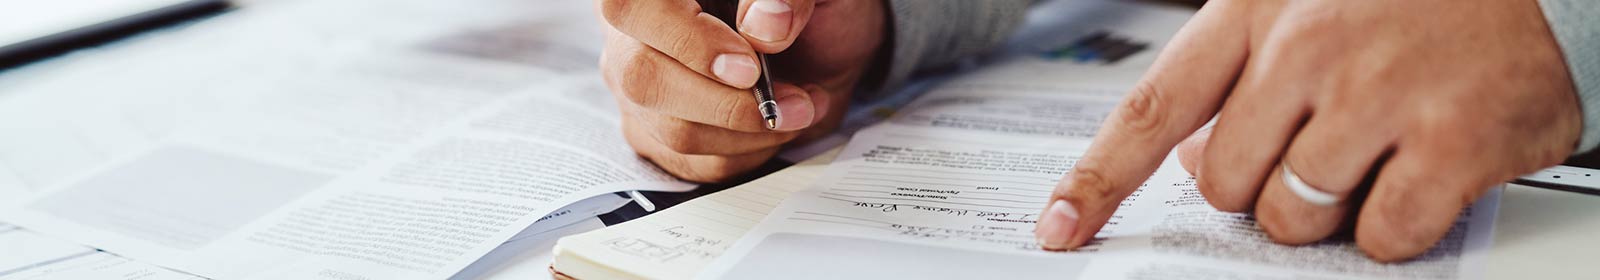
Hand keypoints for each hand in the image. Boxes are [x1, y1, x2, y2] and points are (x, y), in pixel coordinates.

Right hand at [598, 0, 885, 181]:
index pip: (633, 9)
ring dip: (749, 132)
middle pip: (645, 79)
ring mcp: (640, 87)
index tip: (749, 67)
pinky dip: (746, 153)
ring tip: (798, 109)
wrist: (813, 45)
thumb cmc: (797, 10)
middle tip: (789, 100)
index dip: (689, 42)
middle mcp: (634, 36)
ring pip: (672, 130)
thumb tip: (764, 26)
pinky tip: (774, 127)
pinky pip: (691, 162)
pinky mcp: (655, 132)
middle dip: (730, 104)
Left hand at [1035, 0, 1579, 261]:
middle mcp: (1308, 45)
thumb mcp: (1301, 4)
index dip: (1098, 180)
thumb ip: (1236, 78)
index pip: (1151, 109)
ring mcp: (1379, 92)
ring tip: (1375, 149)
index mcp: (1255, 8)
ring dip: (1327, 207)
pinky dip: (1396, 224)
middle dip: (1257, 186)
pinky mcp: (1455, 139)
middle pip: (1222, 182)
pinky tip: (1423, 170)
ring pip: (1292, 216)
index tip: (1060, 228)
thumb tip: (1188, 163)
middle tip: (1316, 146)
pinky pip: (1381, 236)